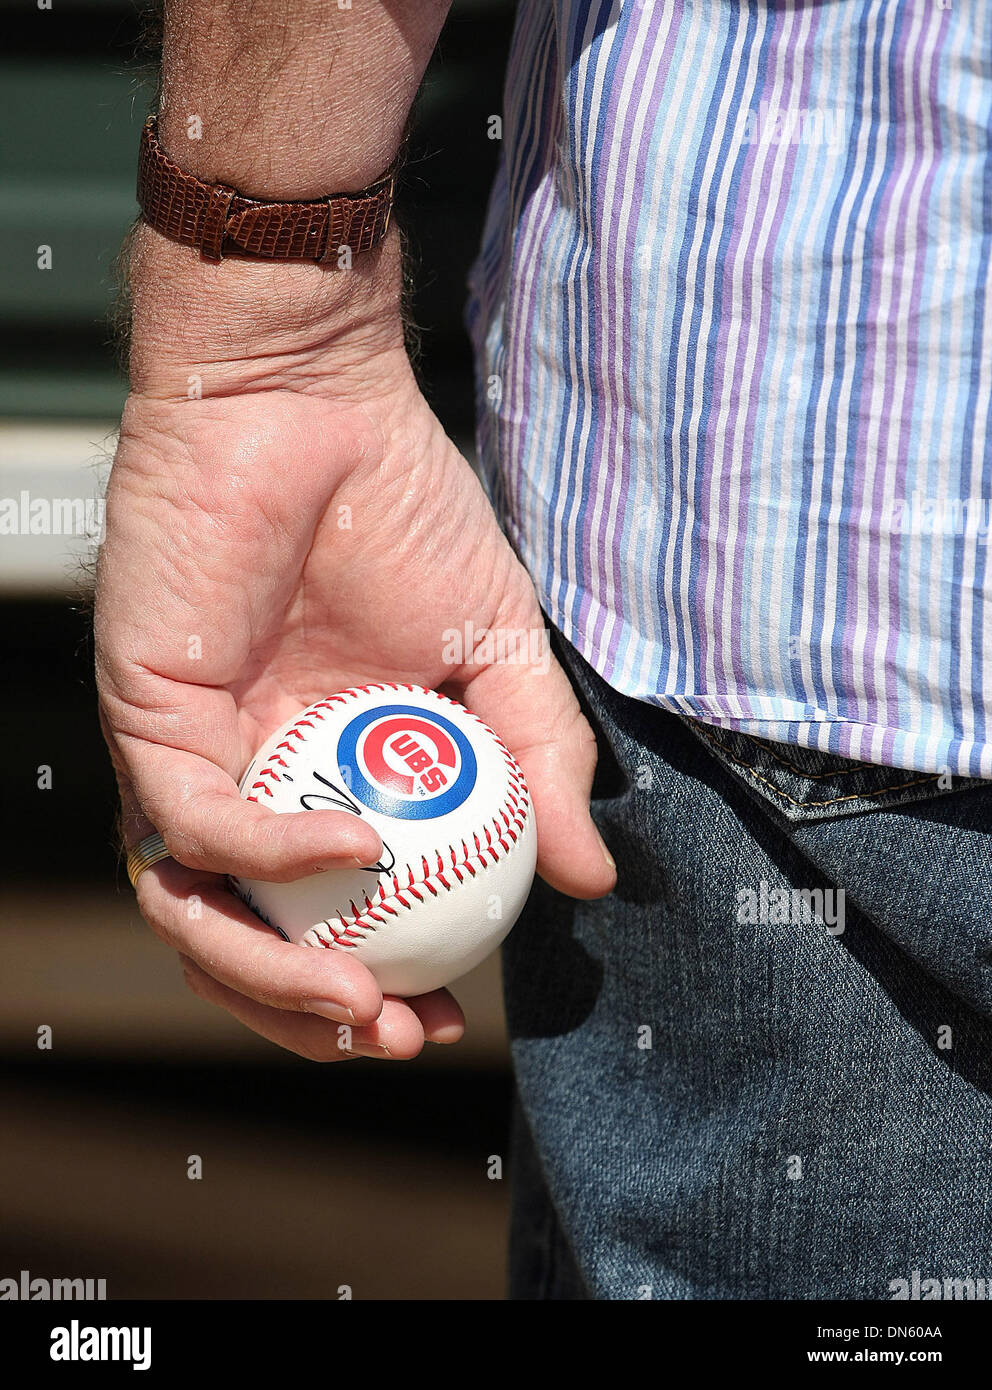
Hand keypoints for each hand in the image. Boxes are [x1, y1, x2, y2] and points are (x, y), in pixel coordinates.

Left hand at [95, 232, 614, 1062]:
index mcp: (327, 780)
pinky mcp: (147, 713)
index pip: (330, 920)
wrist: (316, 402)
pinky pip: (196, 819)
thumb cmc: (404, 514)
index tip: (450, 1019)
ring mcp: (193, 754)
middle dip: (310, 1020)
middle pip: (247, 945)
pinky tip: (357, 848)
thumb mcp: (502, 658)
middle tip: (396, 1036)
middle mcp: (249, 783)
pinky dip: (274, 854)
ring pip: (195, 913)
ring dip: (268, 982)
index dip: (379, 988)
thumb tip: (590, 879)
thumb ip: (544, 764)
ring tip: (362, 1004)